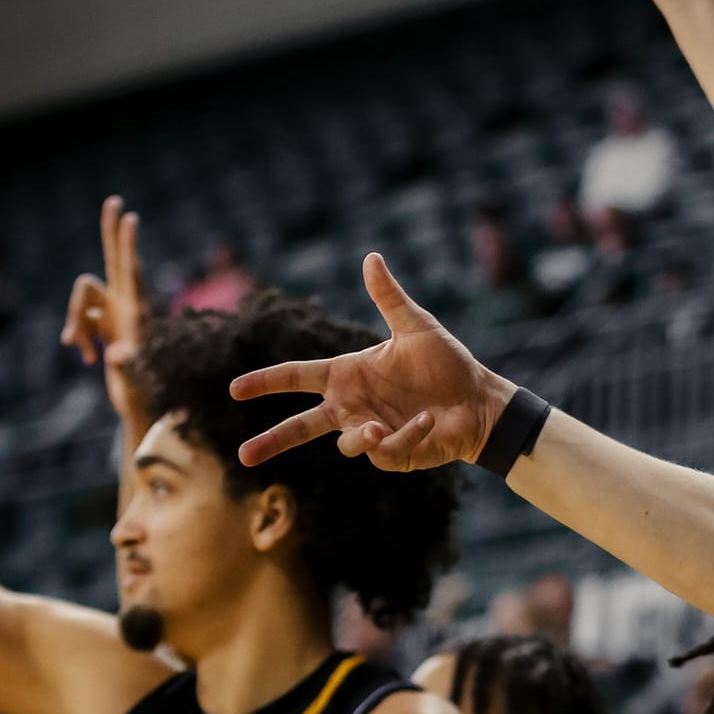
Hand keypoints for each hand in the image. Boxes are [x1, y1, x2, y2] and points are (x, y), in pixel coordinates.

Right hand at [61, 195, 148, 427]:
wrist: (135, 404)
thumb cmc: (139, 395)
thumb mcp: (135, 383)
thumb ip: (126, 367)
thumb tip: (118, 355)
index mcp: (136, 311)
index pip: (130, 270)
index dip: (127, 246)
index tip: (132, 218)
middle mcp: (124, 304)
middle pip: (113, 258)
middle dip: (111, 231)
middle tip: (115, 199)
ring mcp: (110, 310)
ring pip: (80, 297)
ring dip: (75, 323)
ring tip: (88, 356)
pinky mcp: (98, 321)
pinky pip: (75, 316)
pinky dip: (75, 333)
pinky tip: (85, 355)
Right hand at [229, 252, 508, 471]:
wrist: (478, 400)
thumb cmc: (446, 363)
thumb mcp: (416, 326)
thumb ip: (388, 297)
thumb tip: (371, 257)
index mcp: (347, 375)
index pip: (297, 377)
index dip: (267, 382)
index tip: (235, 388)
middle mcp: (352, 406)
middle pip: (302, 426)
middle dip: (273, 440)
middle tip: (243, 456)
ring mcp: (370, 433)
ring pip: (344, 443)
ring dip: (358, 436)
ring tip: (376, 429)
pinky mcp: (393, 454)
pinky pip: (385, 449)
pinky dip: (405, 435)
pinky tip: (427, 420)